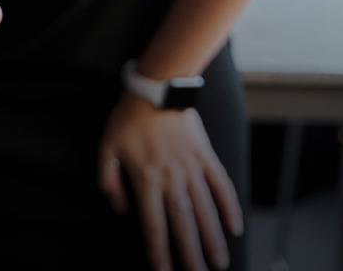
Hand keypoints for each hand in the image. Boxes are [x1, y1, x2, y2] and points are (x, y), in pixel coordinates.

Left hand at [99, 94, 243, 270]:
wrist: (156, 88)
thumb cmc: (127, 119)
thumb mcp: (106, 147)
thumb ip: (108, 180)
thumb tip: (120, 208)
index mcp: (145, 179)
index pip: (153, 224)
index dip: (159, 250)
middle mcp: (171, 178)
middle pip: (183, 224)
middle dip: (191, 254)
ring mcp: (192, 168)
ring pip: (205, 210)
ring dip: (213, 239)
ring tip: (220, 263)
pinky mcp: (207, 157)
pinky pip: (221, 186)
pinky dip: (230, 207)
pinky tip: (235, 227)